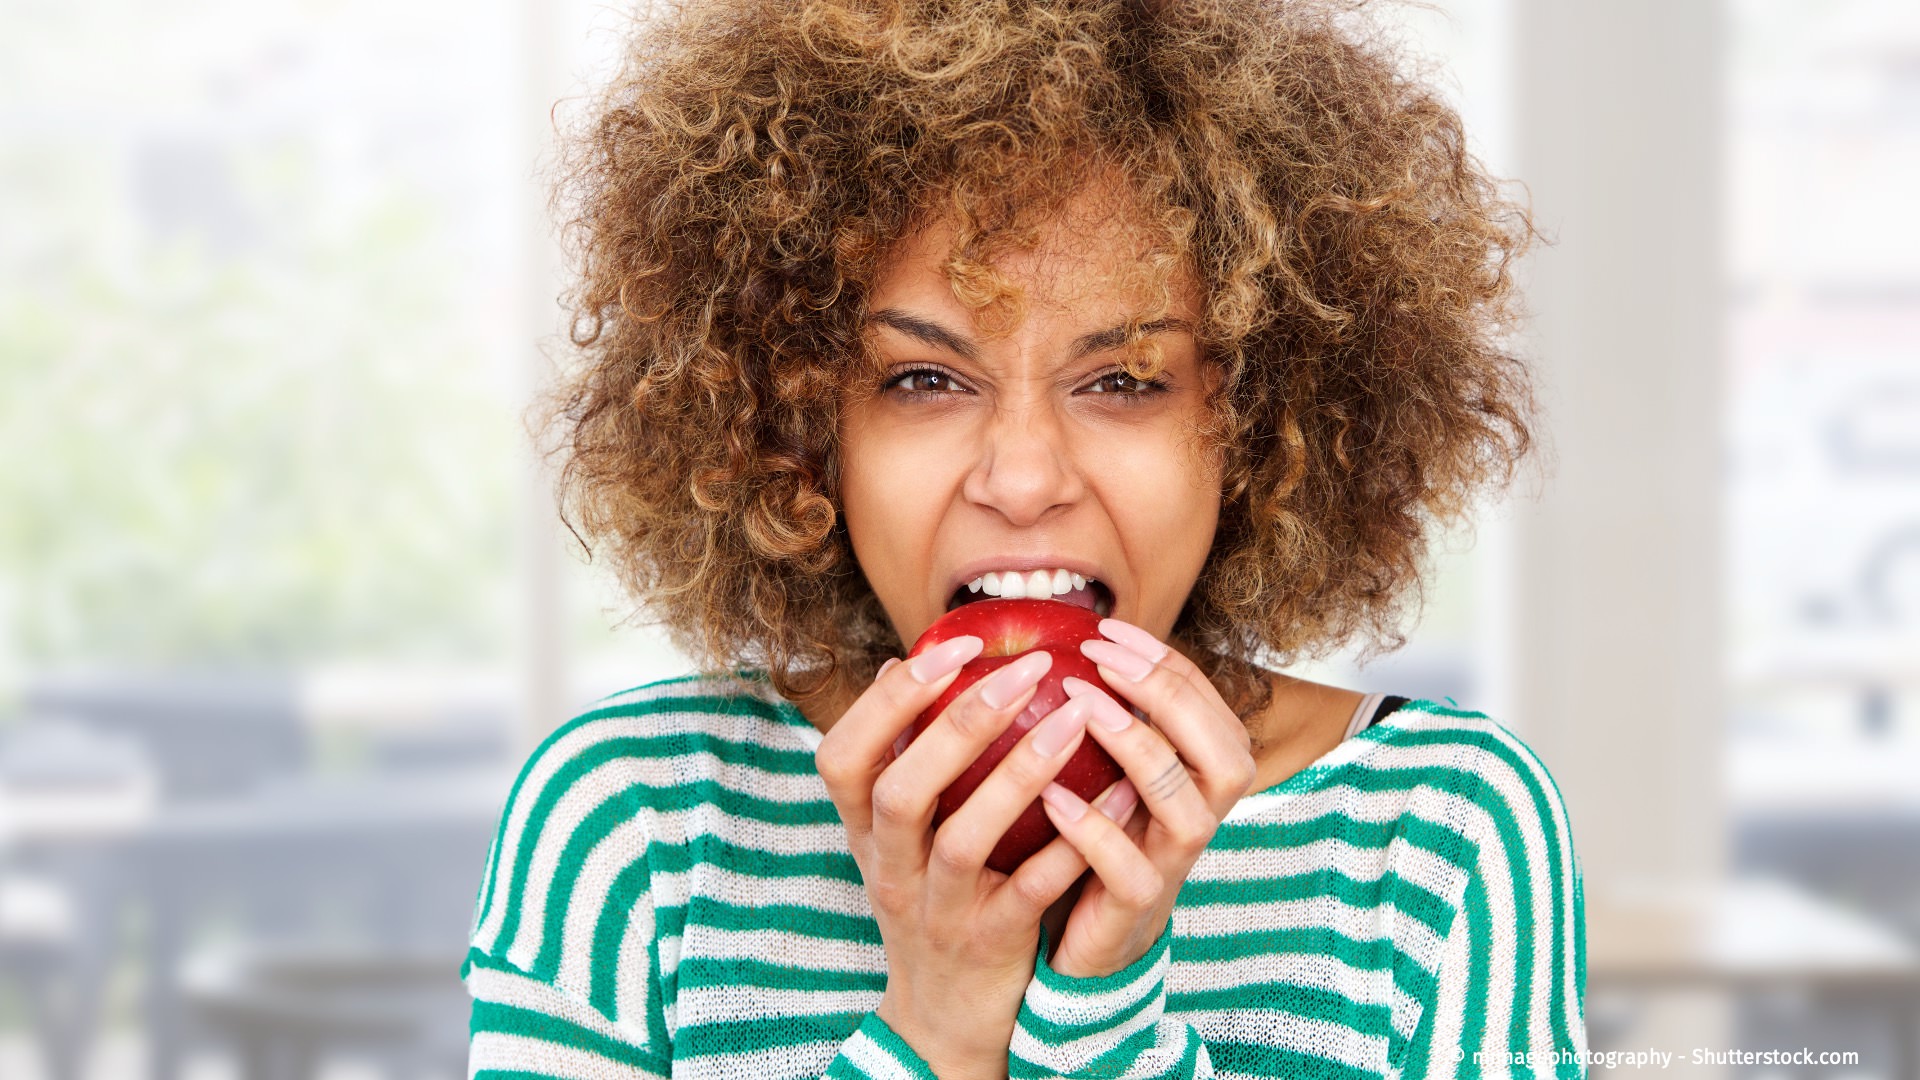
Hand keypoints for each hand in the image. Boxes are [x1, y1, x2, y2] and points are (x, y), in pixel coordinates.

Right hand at [814, 638, 1118, 1077]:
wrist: (945, 1013)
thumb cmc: (927, 895)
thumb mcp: (896, 835)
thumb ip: (898, 758)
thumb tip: (899, 663)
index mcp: (863, 830)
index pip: (842, 756)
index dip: (890, 699)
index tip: (954, 645)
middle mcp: (890, 868)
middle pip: (900, 792)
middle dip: (960, 723)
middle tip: (1027, 667)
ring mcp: (938, 910)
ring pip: (963, 840)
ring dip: (1018, 774)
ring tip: (1074, 716)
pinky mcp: (992, 942)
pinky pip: (1032, 888)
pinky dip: (1073, 840)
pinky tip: (1118, 793)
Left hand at [1033, 618, 1258, 978]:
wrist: (1086, 940)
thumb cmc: (1096, 839)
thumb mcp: (1111, 772)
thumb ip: (1111, 719)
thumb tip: (1067, 638)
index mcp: (1200, 780)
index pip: (1209, 708)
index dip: (1165, 664)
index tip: (1106, 630)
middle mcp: (1199, 819)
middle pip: (1226, 756)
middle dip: (1168, 698)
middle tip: (1101, 660)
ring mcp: (1172, 867)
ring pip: (1188, 811)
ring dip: (1139, 751)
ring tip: (1083, 709)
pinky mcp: (1133, 909)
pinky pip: (1129, 871)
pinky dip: (1093, 830)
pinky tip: (1050, 796)